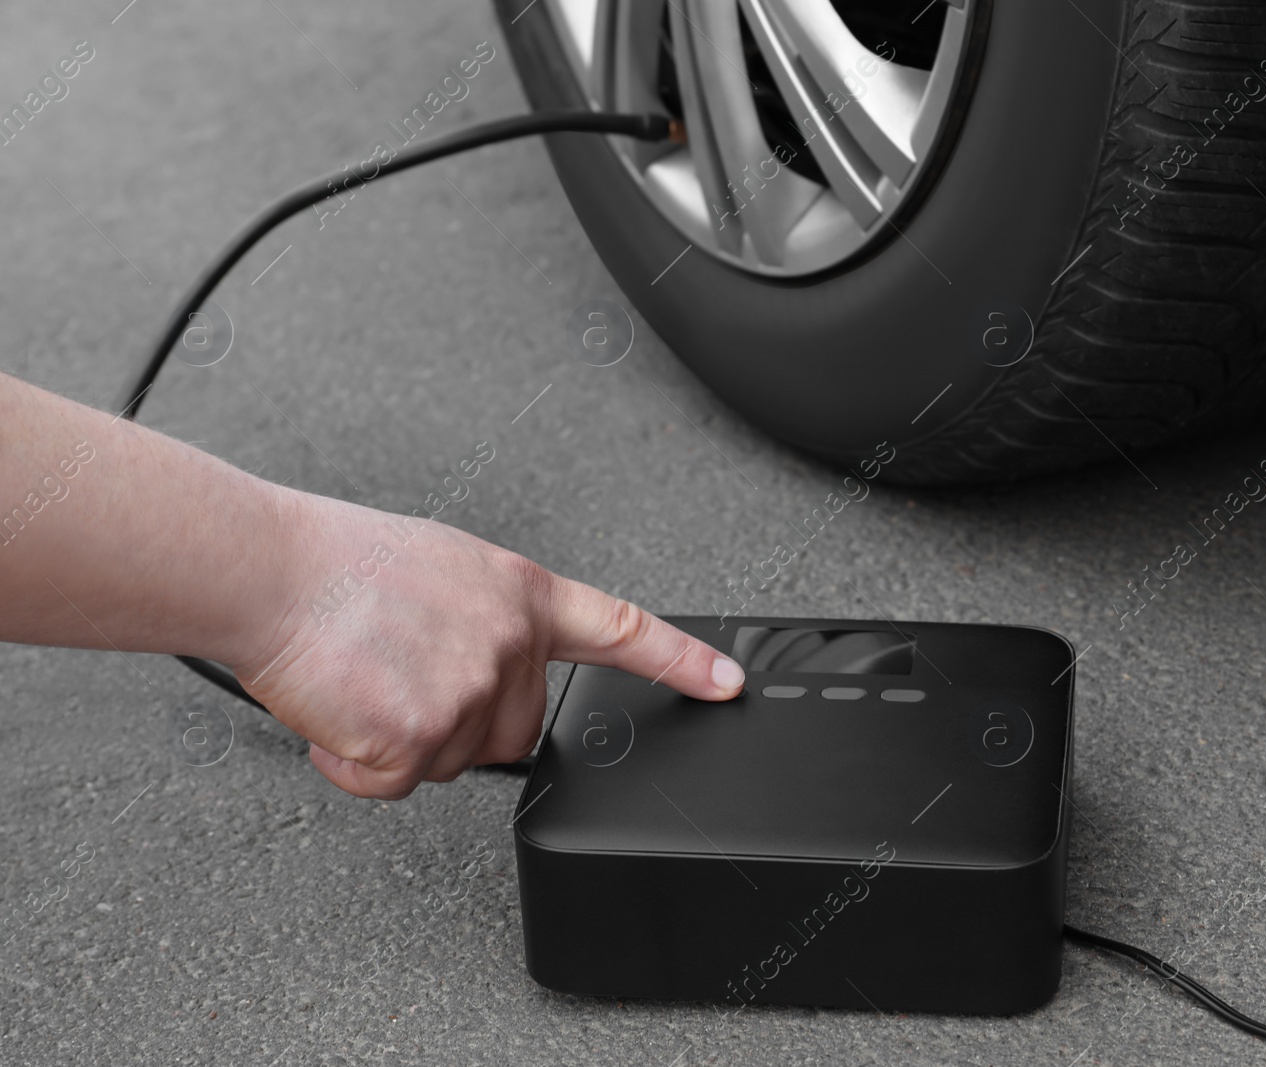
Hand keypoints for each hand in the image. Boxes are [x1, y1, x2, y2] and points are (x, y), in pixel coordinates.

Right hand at [230, 490, 744, 798]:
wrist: (269, 572)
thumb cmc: (337, 561)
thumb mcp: (443, 568)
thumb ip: (487, 619)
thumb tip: (489, 665)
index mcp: (520, 595)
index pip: (621, 631)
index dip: (680, 662)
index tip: (726, 682)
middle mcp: (509, 645)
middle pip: (513, 733)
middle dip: (459, 723)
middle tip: (401, 674)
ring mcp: (469, 694)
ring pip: (450, 761)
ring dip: (402, 741)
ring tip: (364, 677)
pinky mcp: (418, 738)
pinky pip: (395, 783)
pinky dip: (358, 764)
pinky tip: (340, 709)